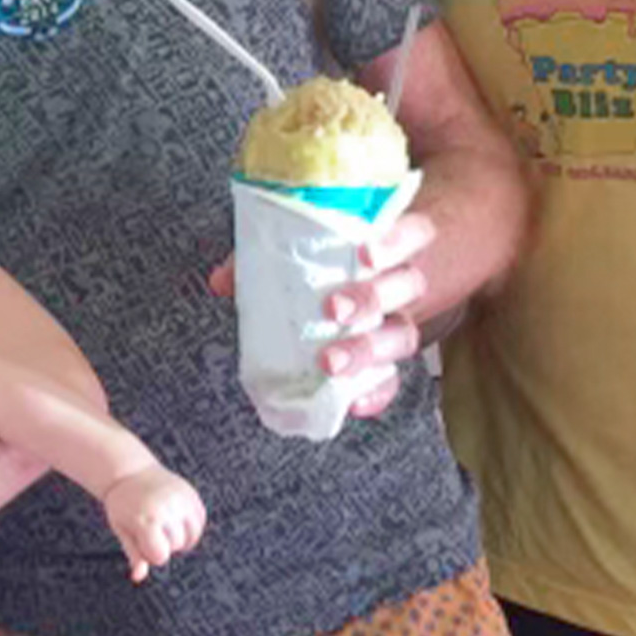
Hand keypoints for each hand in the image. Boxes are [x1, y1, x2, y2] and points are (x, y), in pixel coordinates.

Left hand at [102, 467, 205, 579]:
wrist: (130, 471)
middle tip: (151, 527)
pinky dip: (190, 525)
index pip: (160, 556)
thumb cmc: (122, 505)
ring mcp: (182, 500)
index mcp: (146, 520)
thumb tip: (138, 578)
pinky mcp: (191, 494)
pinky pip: (200, 522)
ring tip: (164, 525)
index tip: (143, 541)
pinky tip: (176, 518)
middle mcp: (167, 509)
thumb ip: (134, 554)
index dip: (151, 552)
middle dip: (164, 543)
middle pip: (176, 545)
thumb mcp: (122, 529)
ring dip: (180, 536)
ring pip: (192, 536)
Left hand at [206, 208, 438, 420]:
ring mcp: (400, 321)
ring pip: (404, 335)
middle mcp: (402, 282)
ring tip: (331, 362)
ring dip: (368, 350)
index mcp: (389, 242)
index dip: (395, 242)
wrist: (362, 279)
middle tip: (333, 309)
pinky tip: (354, 403)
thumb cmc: (327, 256)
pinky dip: (375, 394)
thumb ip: (261, 256)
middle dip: (371, 299)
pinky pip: (393, 379)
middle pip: (408, 287)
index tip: (365, 253)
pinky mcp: (389, 359)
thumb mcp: (295, 247)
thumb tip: (221, 281)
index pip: (413, 232)